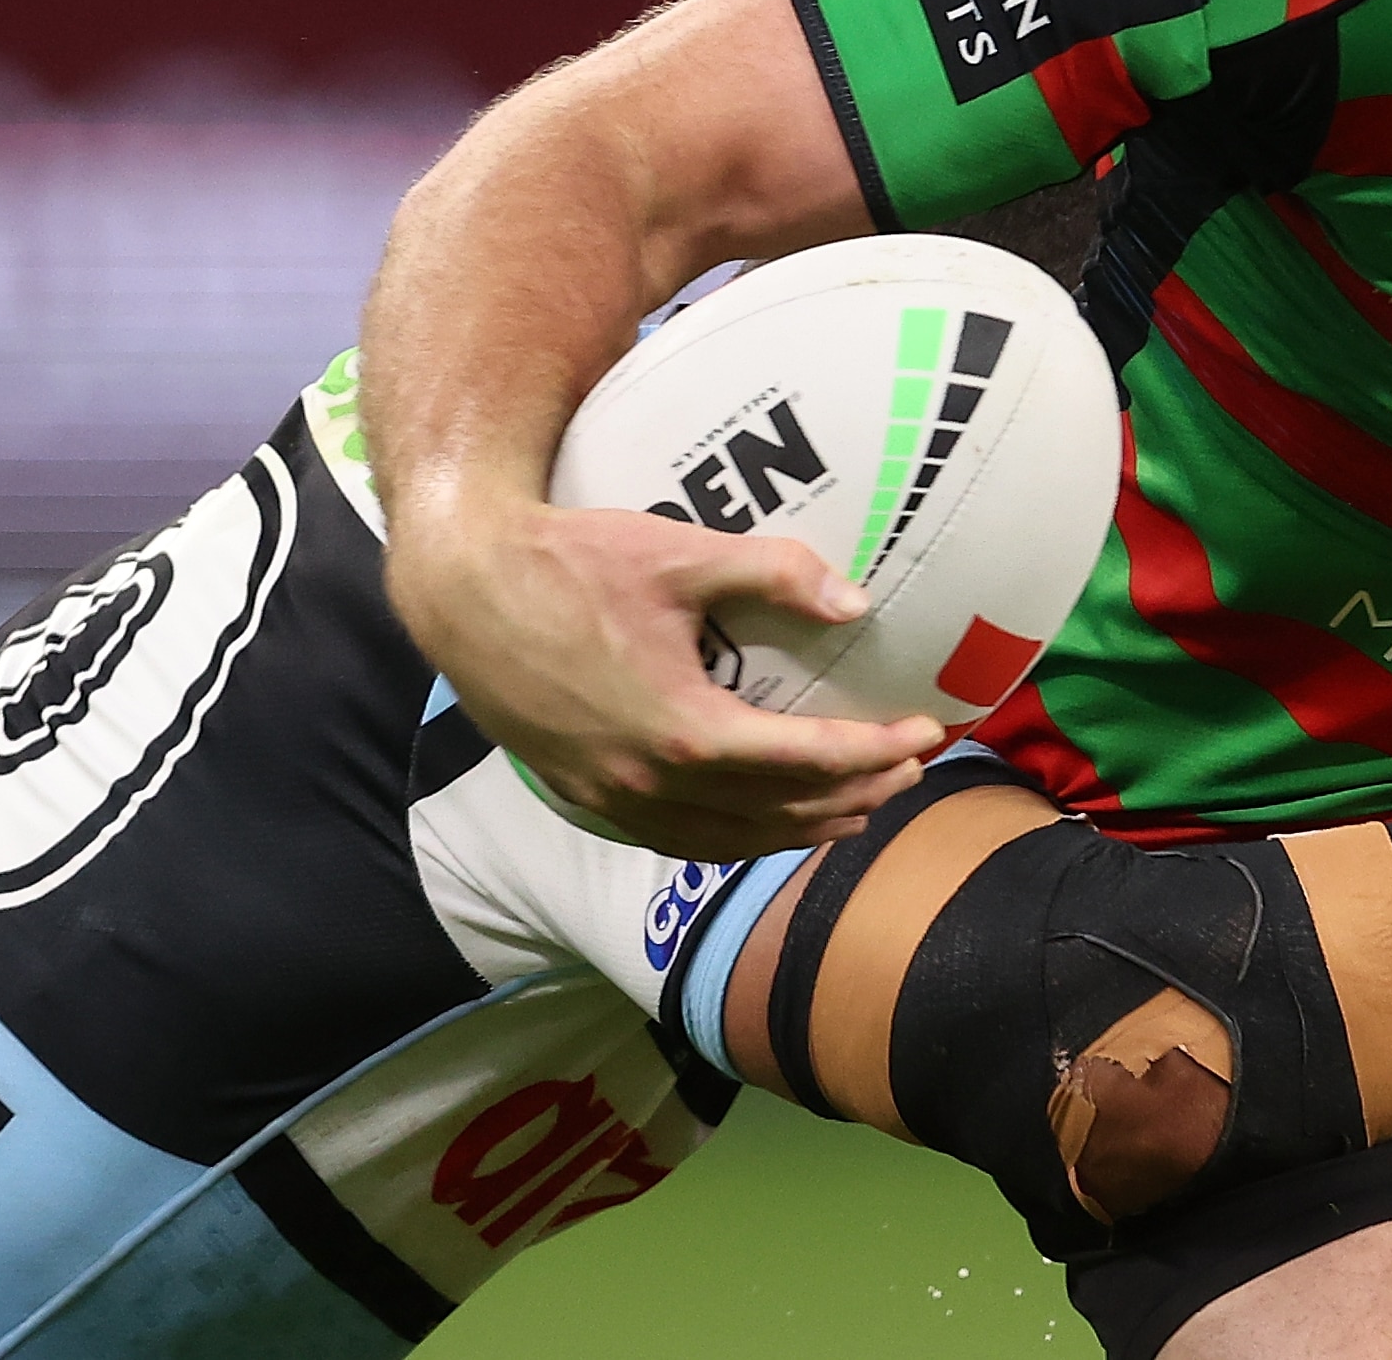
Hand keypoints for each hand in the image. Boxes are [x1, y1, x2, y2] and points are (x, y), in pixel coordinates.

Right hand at [387, 495, 937, 858]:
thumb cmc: (569, 563)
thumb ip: (773, 573)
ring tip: (856, 809)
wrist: (464, 591)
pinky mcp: (587, 796)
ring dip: (801, 828)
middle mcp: (651, 784)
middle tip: (908, 771)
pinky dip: (737, 837)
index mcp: (684, 731)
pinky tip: (762, 823)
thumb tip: (855, 601)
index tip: (927, 735)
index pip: (807, 759)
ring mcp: (615, 799)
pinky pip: (679, 838)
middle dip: (854, 794)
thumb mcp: (679, 554)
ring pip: (729, 838)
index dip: (875, 752)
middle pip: (778, 811)